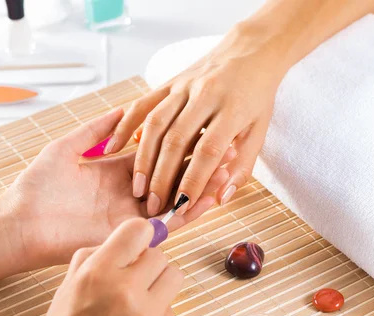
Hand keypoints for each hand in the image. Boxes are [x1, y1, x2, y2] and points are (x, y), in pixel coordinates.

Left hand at [0, 108, 230, 267]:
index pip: (159, 155)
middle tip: (228, 151)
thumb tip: (121, 108)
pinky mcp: (130, 235)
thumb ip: (95, 130)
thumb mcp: (67, 148)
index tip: (206, 130)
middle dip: (201, 166)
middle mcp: (130, 194)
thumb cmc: (37, 187)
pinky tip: (209, 201)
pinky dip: (189, 214)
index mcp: (117, 172)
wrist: (20, 224)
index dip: (183, 144)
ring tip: (227, 174)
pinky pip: (165, 226)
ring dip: (202, 189)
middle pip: (174, 178)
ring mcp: (132, 215)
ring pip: (176, 201)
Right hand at [8, 219, 181, 315]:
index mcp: (97, 274)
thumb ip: (94, 259)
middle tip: (132, 279)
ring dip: (159, 283)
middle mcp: (125, 291)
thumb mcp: (66, 289)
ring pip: (174, 276)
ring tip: (139, 299)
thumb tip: (124, 241)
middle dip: (146, 264)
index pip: (139, 230)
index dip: (138, 235)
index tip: (136, 243)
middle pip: (159, 254)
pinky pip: (171, 308)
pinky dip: (158, 312)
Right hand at [103, 25, 284, 215]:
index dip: (193, 182)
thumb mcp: (260, 131)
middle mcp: (205, 95)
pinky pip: (142, 104)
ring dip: (143, 158)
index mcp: (232, 110)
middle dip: (162, 177)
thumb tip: (222, 199)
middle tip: (154, 205)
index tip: (181, 207)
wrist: (251, 49)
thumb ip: (241, 166)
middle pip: (176, 140)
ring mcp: (184, 86)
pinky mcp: (169, 81)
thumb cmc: (257, 95)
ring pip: (156, 123)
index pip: (208, 152)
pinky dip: (125, 125)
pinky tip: (114, 147)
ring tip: (138, 187)